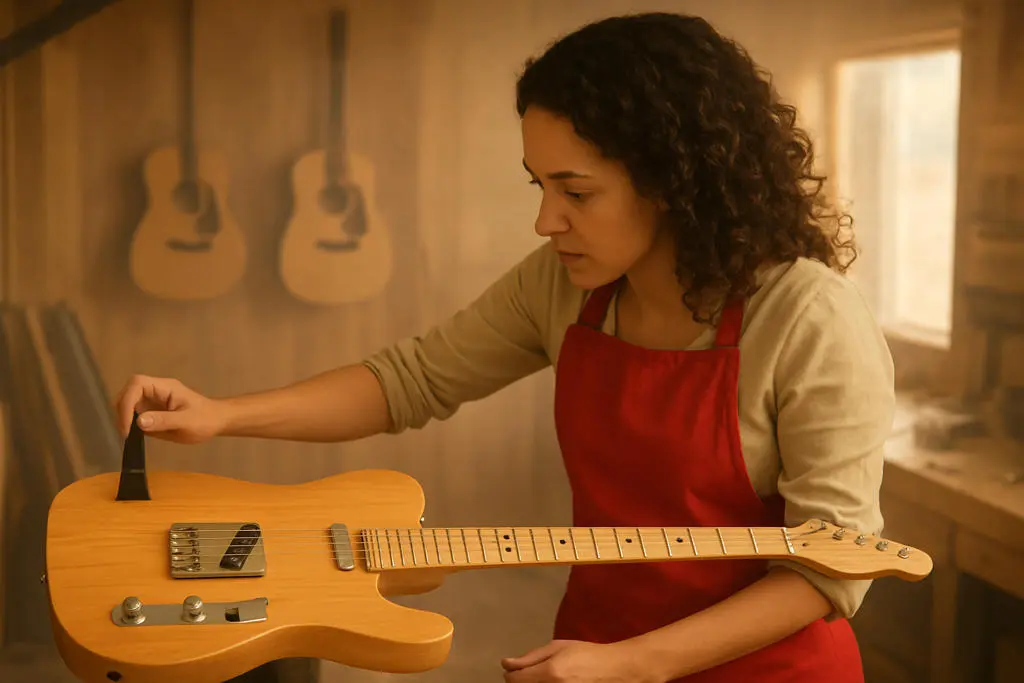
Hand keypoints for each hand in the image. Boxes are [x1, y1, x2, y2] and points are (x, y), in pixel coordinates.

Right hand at [114, 374, 228, 443]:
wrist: (216, 421)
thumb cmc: (206, 419)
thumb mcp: (186, 422)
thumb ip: (164, 421)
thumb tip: (139, 422)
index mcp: (165, 387)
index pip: (137, 384)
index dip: (127, 401)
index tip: (129, 424)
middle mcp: (156, 391)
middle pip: (128, 392)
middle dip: (122, 411)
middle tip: (126, 433)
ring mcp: (152, 400)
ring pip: (128, 403)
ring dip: (124, 417)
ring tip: (129, 436)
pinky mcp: (151, 411)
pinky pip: (134, 414)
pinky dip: (130, 424)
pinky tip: (134, 436)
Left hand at [501, 639, 659, 682]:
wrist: (615, 671)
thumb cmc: (587, 655)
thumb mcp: (558, 647)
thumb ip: (530, 657)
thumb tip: (506, 663)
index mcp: (550, 673)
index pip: (514, 680)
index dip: (512, 673)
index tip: (517, 669)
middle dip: (522, 681)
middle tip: (532, 674)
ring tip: (547, 677)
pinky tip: (554, 682)